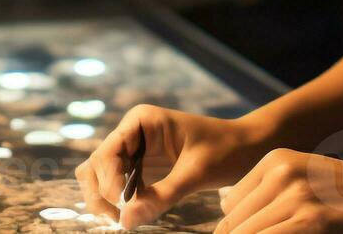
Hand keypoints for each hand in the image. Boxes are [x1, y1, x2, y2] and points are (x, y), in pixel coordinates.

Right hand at [77, 104, 269, 229]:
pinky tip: (132, 213)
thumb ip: (161, 196)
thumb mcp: (196, 174)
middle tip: (118, 217)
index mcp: (142, 120)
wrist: (246, 148)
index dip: (109, 180)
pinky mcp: (140, 166)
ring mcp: (134, 149)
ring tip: (122, 218)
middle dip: (101, 191)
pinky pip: (116, 183)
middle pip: (97, 163)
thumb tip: (125, 221)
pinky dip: (117, 200)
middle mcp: (132, 132)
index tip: (122, 205)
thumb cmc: (226, 151)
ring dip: (103, 197)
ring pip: (99, 174)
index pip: (109, 152)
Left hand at [215, 148, 342, 233]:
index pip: (228, 206)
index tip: (253, 232)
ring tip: (292, 232)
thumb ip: (270, 192)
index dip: (236, 230)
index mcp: (277, 160)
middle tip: (278, 231)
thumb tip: (225, 209)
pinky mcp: (309, 224)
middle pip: (234, 225)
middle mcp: (281, 174)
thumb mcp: (309, 179)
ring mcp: (295, 199)